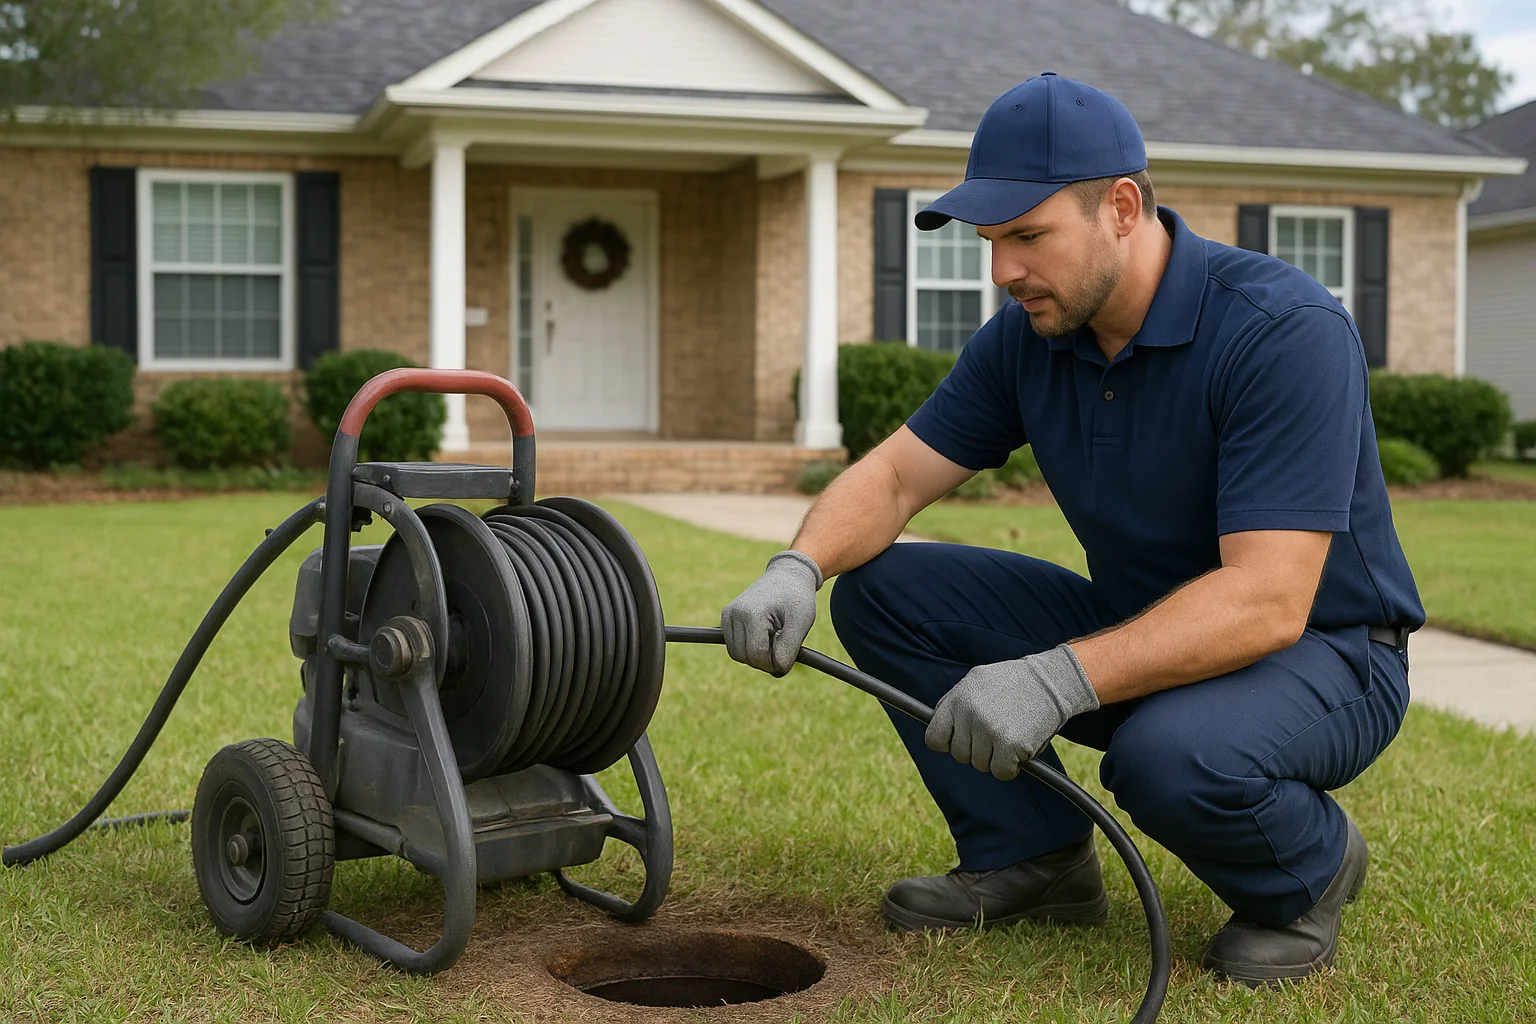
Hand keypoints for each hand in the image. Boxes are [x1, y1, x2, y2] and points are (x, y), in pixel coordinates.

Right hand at [721, 550, 822, 675]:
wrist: (787, 576)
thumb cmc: (797, 598)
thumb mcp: (801, 623)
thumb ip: (789, 650)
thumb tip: (776, 671)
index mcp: (751, 614)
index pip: (758, 656)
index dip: (776, 662)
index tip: (790, 652)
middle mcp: (733, 614)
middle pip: (745, 658)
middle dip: (766, 658)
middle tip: (783, 641)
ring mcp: (727, 616)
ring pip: (738, 655)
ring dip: (757, 654)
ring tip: (774, 636)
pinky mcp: (726, 618)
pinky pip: (735, 647)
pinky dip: (750, 647)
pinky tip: (765, 634)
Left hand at [925, 645, 1099, 780]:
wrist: (1050, 682)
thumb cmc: (1013, 684)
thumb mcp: (976, 682)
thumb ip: (955, 705)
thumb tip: (939, 731)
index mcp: (957, 700)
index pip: (934, 738)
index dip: (948, 744)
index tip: (961, 741)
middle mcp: (969, 714)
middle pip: (960, 755)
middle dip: (977, 750)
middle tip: (996, 733)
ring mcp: (989, 730)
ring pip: (980, 765)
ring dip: (995, 757)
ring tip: (1010, 733)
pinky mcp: (1010, 745)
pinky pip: (1000, 772)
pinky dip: (1010, 767)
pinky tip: (1019, 747)